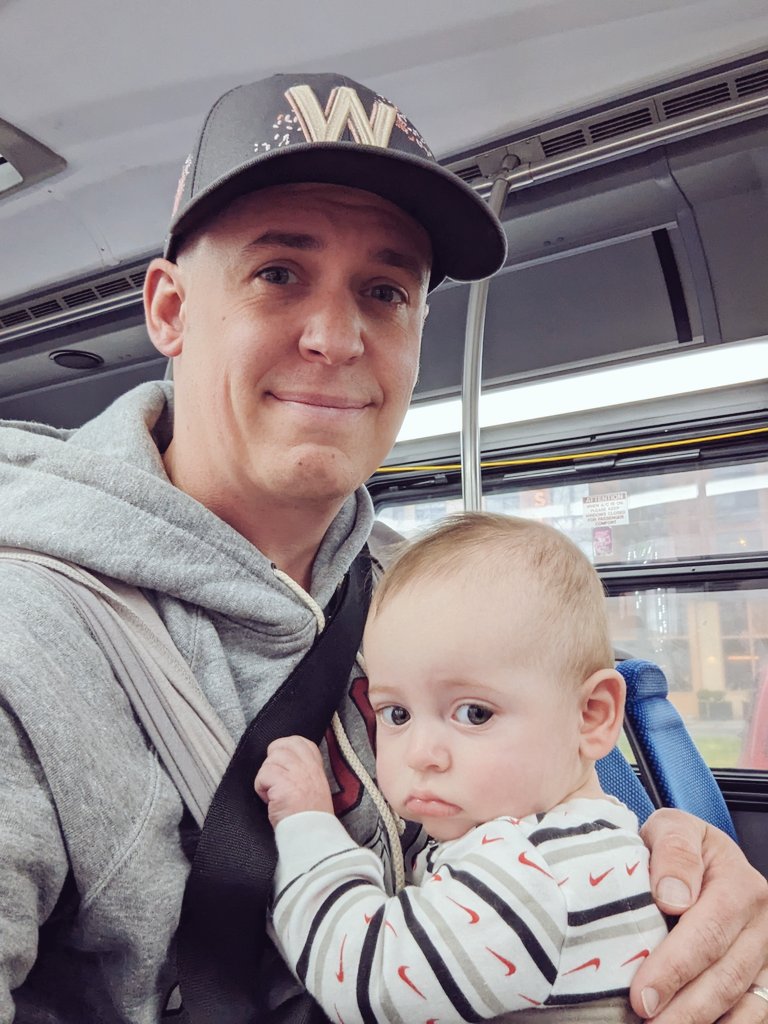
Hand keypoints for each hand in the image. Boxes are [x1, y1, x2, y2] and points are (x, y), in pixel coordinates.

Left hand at [254, 735, 333, 827]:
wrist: (311, 834)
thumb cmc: (309, 814)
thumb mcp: (315, 785)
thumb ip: (303, 769)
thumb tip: (283, 758)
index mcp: (316, 765)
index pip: (299, 741)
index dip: (284, 750)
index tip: (282, 767)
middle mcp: (307, 765)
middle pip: (280, 745)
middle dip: (271, 761)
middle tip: (275, 779)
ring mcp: (296, 772)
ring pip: (269, 761)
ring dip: (266, 778)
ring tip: (275, 794)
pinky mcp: (283, 783)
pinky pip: (262, 776)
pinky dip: (261, 789)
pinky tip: (271, 801)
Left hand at [629, 809, 767, 1021]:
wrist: (697, 854)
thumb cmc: (677, 845)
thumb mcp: (671, 829)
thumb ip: (674, 853)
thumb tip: (672, 898)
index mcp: (740, 883)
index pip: (708, 933)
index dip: (674, 968)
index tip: (641, 995)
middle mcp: (762, 922)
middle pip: (726, 975)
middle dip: (684, 1008)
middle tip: (647, 1023)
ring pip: (743, 1002)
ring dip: (702, 1022)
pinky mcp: (766, 976)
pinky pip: (755, 1012)